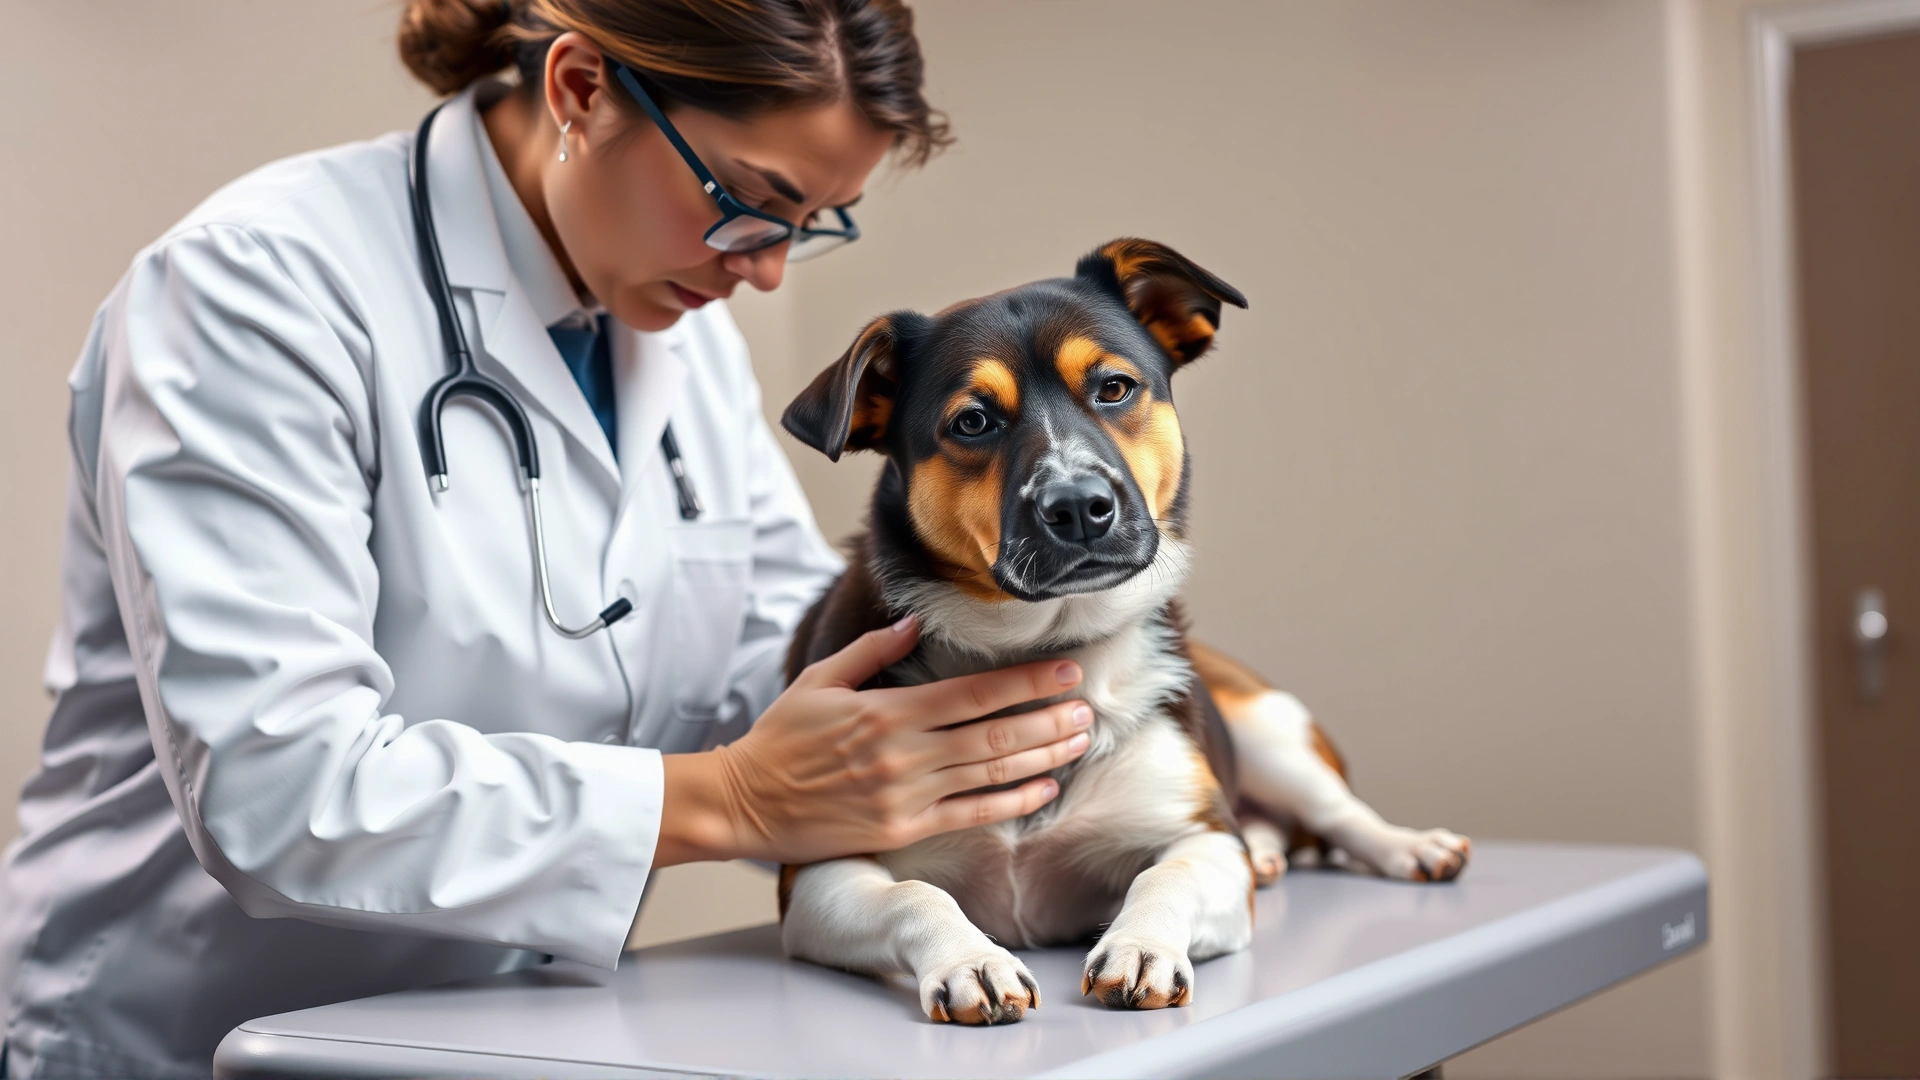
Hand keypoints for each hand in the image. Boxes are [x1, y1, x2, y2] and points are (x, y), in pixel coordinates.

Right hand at [657, 615, 1091, 865]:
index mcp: (887, 712)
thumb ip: (873, 651)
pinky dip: (1010, 803)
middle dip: (1048, 720)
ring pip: (990, 775)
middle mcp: (904, 754)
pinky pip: (969, 816)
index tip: (1065, 672)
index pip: (973, 693)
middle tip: (1088, 707)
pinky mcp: (902, 830)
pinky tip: (1042, 789)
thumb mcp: (820, 679)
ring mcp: (906, 796)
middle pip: (995, 735)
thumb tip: (915, 623)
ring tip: (1079, 742)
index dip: (1026, 683)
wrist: (743, 802)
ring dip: (1042, 758)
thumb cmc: (779, 737)